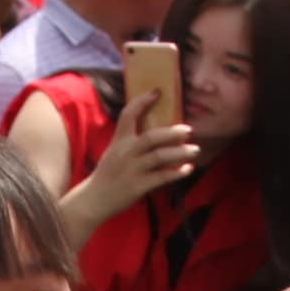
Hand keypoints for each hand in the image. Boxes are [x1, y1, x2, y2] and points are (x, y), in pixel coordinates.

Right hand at [72, 106, 201, 221]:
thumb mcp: (115, 151)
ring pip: (160, 157)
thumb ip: (131, 140)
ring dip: (180, 153)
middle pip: (151, 137)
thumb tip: (158, 130)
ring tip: (195, 150)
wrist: (94, 199)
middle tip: (188, 130)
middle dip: (172, 133)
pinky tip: (188, 169)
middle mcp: (125, 152)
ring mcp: (132, 169)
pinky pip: (162, 177)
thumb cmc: (108, 173)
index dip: (143, 101)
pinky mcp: (138, 186)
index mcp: (119, 140)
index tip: (158, 91)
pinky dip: (177, 173)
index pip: (129, 114)